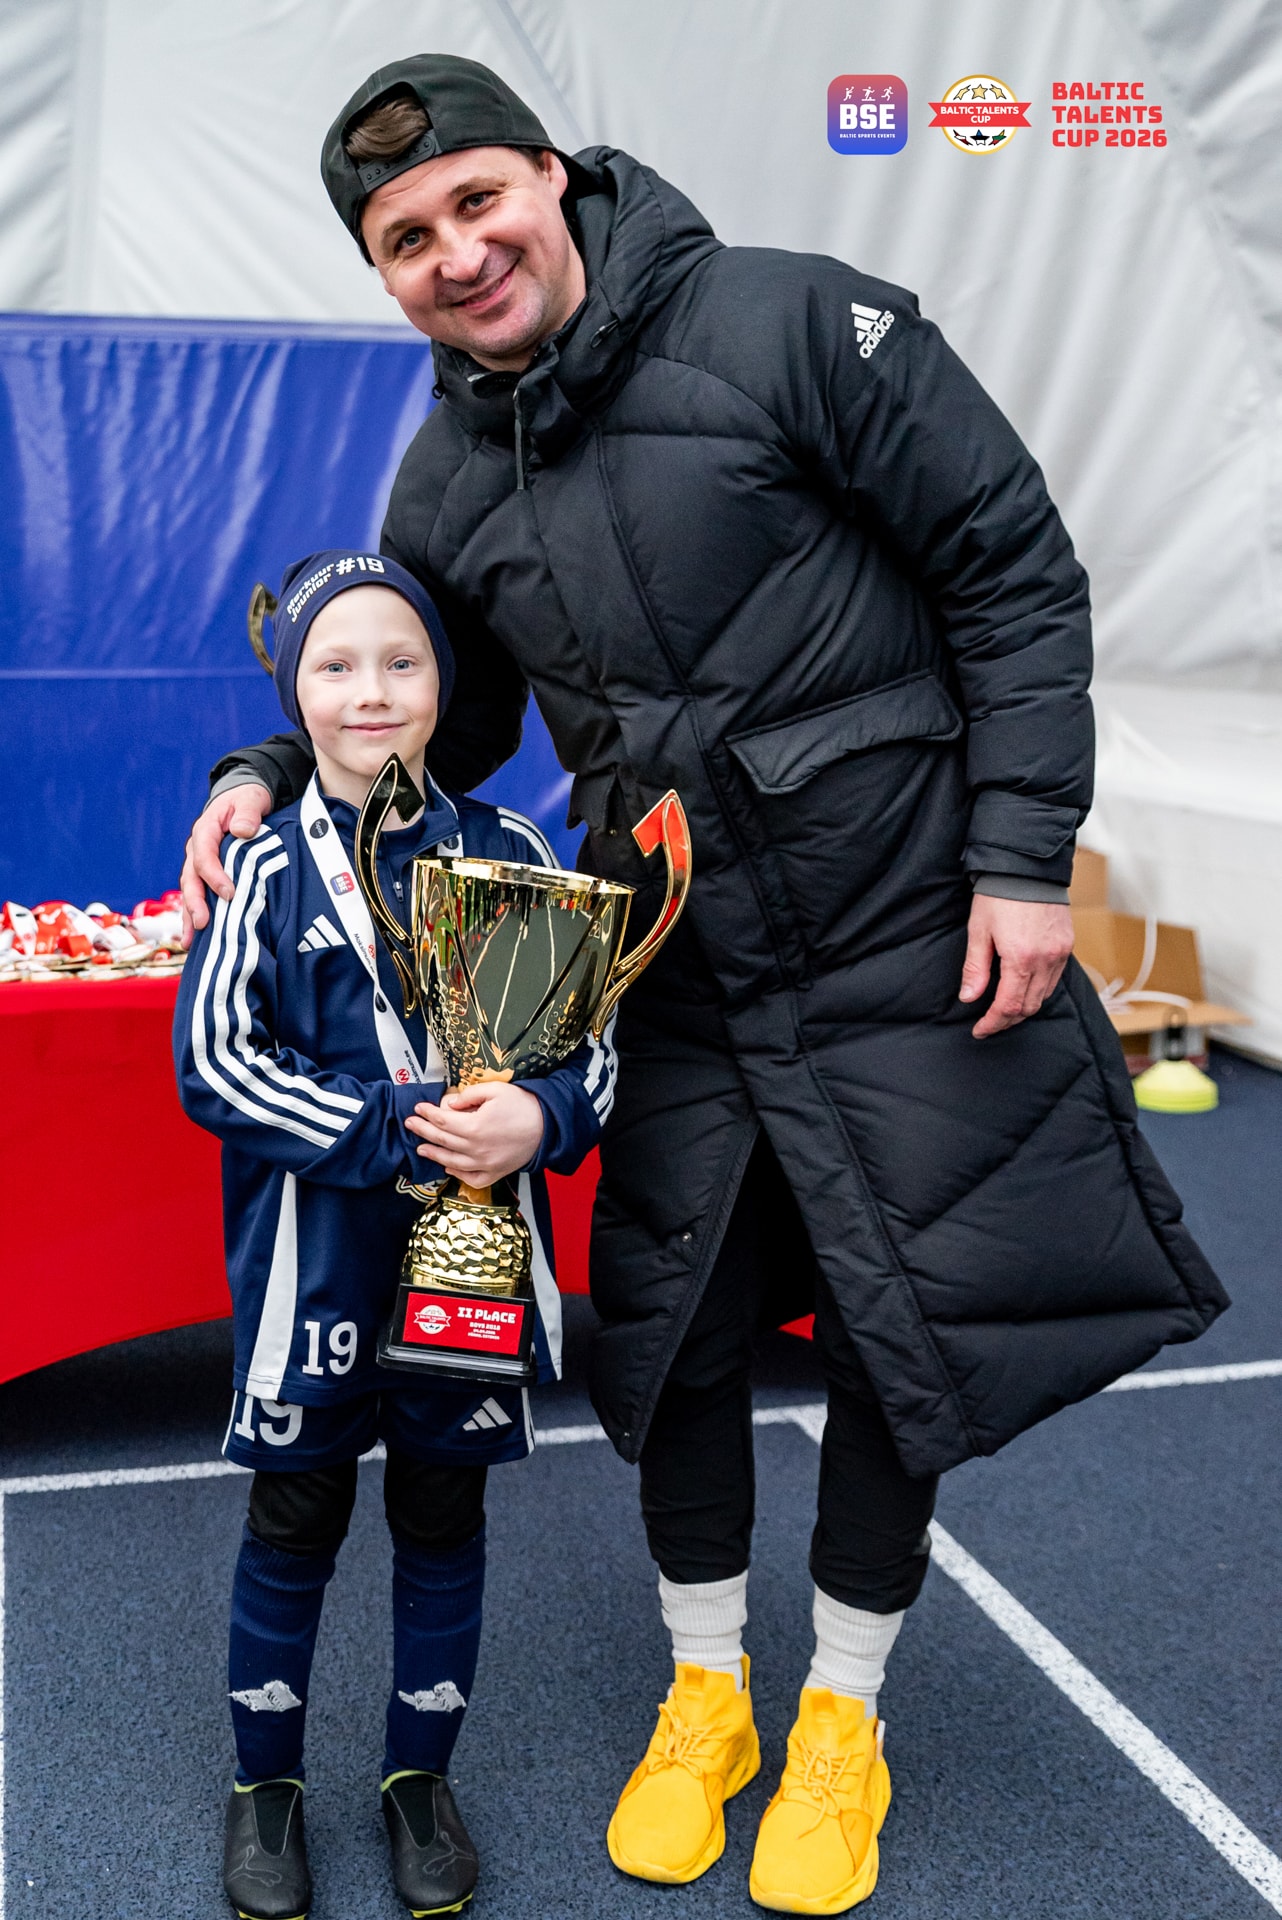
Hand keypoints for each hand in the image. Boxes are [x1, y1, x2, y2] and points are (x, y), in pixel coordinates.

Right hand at [180, 784, 272, 945]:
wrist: (242, 801)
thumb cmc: (247, 800)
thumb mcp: (251, 799)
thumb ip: (248, 813)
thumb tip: (242, 831)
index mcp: (206, 830)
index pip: (204, 856)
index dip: (214, 876)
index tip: (230, 893)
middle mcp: (197, 849)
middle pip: (191, 878)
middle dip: (195, 902)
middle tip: (202, 923)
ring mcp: (198, 863)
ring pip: (190, 891)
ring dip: (189, 915)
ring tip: (190, 941)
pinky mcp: (205, 874)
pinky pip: (197, 896)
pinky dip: (194, 915)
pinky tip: (193, 939)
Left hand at [405, 1082, 546, 1186]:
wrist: (548, 1126)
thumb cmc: (523, 1105)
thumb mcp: (496, 1090)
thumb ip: (469, 1094)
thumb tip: (450, 1103)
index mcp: (475, 1127)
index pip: (443, 1120)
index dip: (427, 1113)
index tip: (418, 1108)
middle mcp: (477, 1149)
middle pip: (442, 1140)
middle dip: (423, 1131)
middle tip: (410, 1124)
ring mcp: (486, 1164)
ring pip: (451, 1162)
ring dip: (433, 1155)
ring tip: (421, 1149)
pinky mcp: (495, 1173)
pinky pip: (471, 1178)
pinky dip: (457, 1174)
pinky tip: (448, 1167)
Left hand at [959, 894, 1074, 1038]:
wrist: (1028, 868)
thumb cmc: (998, 895)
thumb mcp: (978, 931)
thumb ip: (975, 968)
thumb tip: (969, 998)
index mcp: (1020, 958)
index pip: (1008, 1006)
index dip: (993, 1023)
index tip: (980, 1030)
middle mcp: (1045, 960)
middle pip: (1028, 1006)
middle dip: (1008, 1019)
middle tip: (989, 1023)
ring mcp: (1060, 953)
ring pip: (1044, 996)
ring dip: (1024, 1008)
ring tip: (1004, 1010)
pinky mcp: (1067, 945)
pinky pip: (1055, 980)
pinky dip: (1039, 991)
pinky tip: (1024, 989)